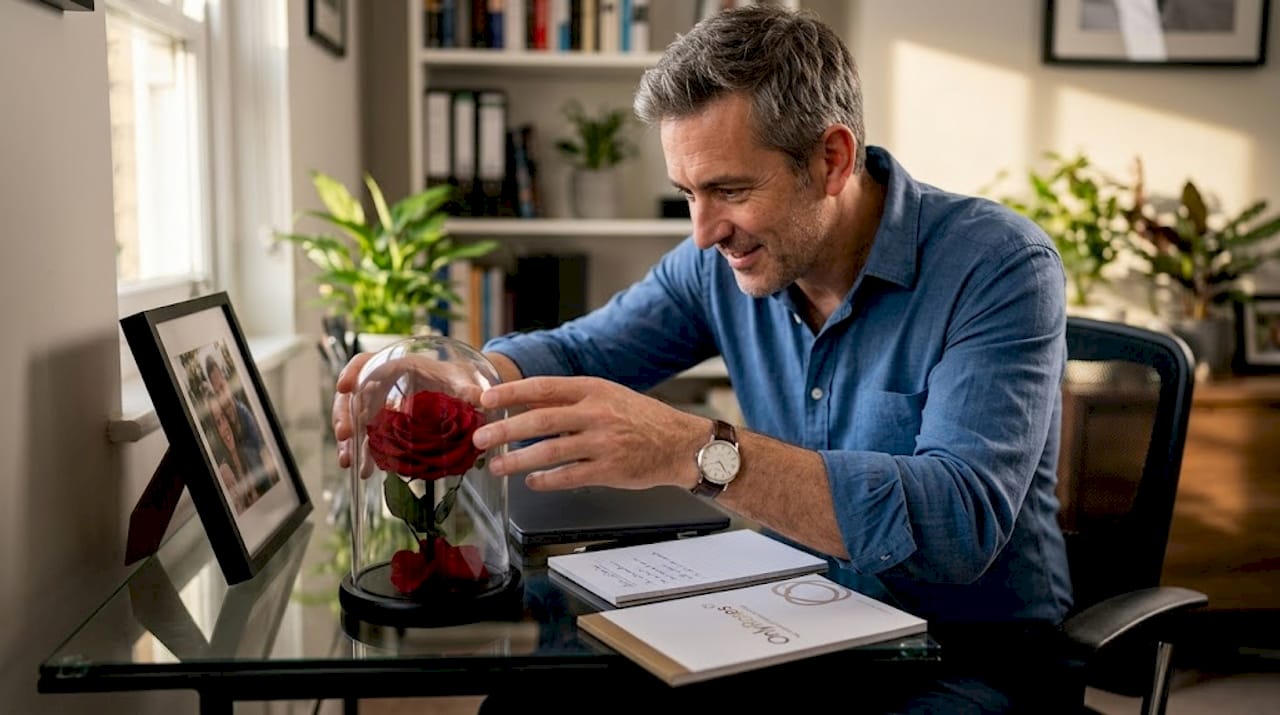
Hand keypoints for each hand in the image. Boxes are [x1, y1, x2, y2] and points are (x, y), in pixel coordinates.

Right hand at [332, 351, 487, 473]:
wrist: (456, 390)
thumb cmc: (454, 378)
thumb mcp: (460, 379)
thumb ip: (466, 387)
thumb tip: (478, 398)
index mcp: (395, 365)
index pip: (364, 363)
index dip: (351, 373)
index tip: (344, 386)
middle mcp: (380, 384)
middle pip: (352, 395)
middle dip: (344, 414)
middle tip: (345, 435)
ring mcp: (377, 404)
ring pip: (354, 419)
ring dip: (349, 441)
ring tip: (349, 462)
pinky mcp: (381, 424)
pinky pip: (365, 436)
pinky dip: (363, 452)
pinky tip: (364, 469)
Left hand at [471, 376, 706, 490]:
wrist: (681, 444)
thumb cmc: (641, 419)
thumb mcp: (607, 396)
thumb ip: (569, 401)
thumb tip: (526, 404)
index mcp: (593, 389)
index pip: (543, 387)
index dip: (510, 393)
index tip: (485, 400)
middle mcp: (597, 413)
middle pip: (540, 421)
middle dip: (504, 431)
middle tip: (480, 439)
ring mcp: (603, 443)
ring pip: (549, 452)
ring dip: (517, 461)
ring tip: (497, 466)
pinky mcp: (610, 470)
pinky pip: (569, 476)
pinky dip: (546, 480)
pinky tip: (532, 482)